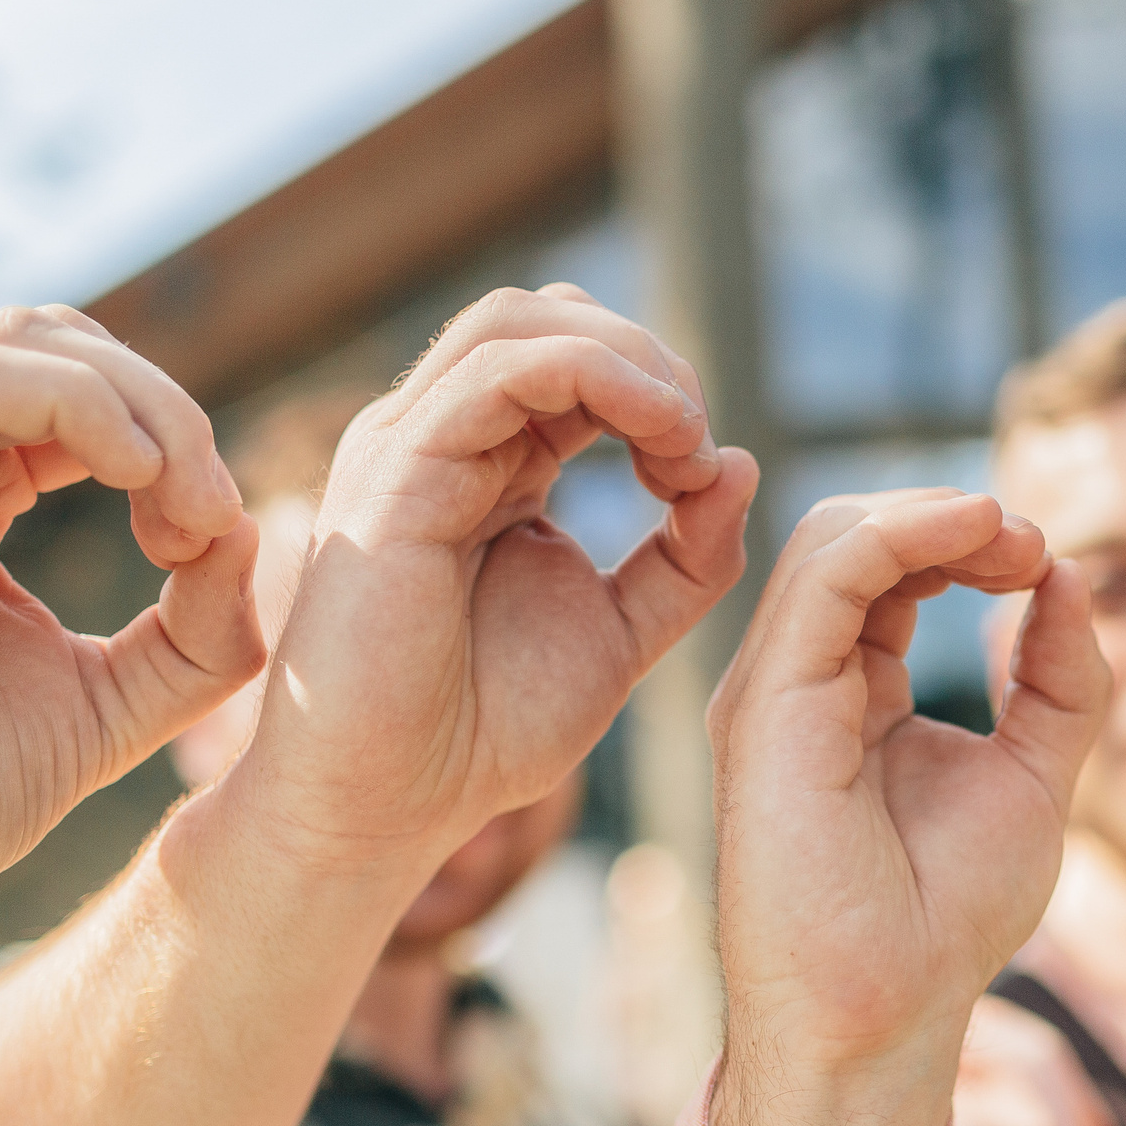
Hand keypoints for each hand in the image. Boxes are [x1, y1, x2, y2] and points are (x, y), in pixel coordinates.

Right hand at [0, 306, 264, 1018]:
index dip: (175, 442)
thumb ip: (190, 639)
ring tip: (185, 509)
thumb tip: (248, 533)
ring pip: (26, 343)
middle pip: (65, 346)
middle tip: (210, 520)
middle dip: (171, 412)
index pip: (82, 394)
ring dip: (142, 405)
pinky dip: (82, 408)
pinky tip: (138, 481)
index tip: (213, 542)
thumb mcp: (100, 713)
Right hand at [208, 285, 754, 884]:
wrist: (386, 807)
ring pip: (517, 322)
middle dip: (649, 359)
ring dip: (627, 358)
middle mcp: (440, 439)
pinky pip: (496, 372)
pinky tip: (658, 434)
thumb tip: (739, 462)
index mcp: (488, 464)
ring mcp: (408, 447)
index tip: (708, 478)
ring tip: (683, 435)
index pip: (576, 360)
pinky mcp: (393, 472)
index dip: (660, 392)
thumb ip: (687, 558)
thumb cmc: (481, 732)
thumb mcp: (621, 633)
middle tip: (698, 444)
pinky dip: (594, 377)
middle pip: (549, 317)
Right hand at [707, 489, 1108, 1125]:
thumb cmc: (943, 922)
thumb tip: (1073, 575)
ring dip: (939, 515)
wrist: (885, 1019)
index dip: (971, 542)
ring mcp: (774, 687)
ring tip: (1016, 537)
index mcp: (849, 690)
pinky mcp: (769, 702)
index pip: (891, 568)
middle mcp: (799, 679)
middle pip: (858, 535)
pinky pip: (829, 571)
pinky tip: (980, 535)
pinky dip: (908, 532)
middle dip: (955, 518)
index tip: (1049, 562)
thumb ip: (1056, 679)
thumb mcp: (1033, 777)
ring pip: (835, 533)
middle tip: (1035, 544)